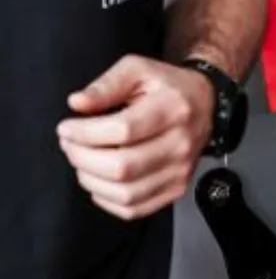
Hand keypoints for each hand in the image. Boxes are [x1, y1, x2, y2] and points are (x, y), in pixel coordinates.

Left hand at [56, 57, 217, 220]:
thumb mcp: (137, 70)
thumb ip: (106, 84)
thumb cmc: (167, 86)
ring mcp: (181, 169)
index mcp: (173, 108)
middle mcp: (182, 142)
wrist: (205, 101)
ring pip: (125, 193)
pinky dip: (107, 199)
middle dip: (83, 158)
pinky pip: (134, 209)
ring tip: (84, 161)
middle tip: (70, 145)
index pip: (123, 130)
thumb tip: (78, 103)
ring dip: (91, 180)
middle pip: (121, 166)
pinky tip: (101, 179)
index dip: (85, 133)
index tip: (67, 128)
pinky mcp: (177, 187)